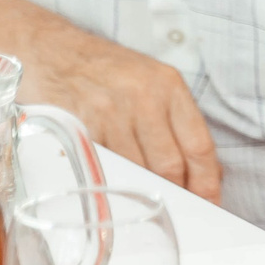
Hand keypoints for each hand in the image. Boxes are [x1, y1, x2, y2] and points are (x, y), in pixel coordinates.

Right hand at [23, 26, 221, 198]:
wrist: (53, 52)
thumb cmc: (108, 72)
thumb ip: (176, 120)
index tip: (212, 202)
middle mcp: (143, 98)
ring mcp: (110, 113)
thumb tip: (202, 169)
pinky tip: (117, 192)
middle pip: (170, 165)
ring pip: (138, 170)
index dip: (208, 181)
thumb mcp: (152, 82)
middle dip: (180, 195)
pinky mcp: (79, 128)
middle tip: (184, 213)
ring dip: (146, 194)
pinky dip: (113, 184)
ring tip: (151, 207)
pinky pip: (104, 167)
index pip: (199, 145)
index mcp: (169, 86)